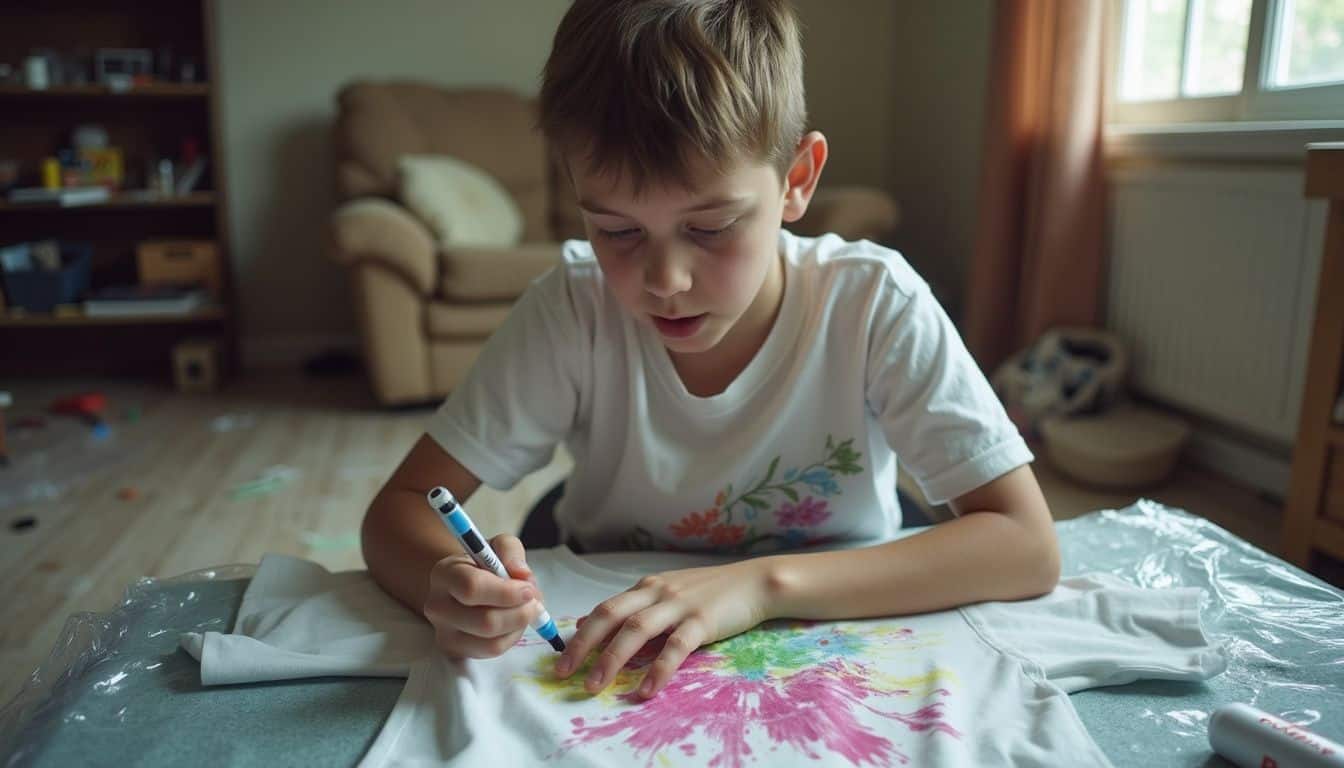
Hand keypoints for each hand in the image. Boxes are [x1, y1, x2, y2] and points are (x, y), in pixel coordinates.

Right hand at [423, 534, 543, 658]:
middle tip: (533, 602)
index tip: (528, 588)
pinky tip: (514, 623)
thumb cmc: (483, 565)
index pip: (472, 587)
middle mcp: (437, 605)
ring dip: (519, 626)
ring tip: (526, 611)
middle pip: (485, 622)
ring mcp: (444, 633)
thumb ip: (511, 552)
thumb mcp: (498, 547)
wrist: (463, 587)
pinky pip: (492, 651)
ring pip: (491, 642)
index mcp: (444, 574)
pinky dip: (512, 638)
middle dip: (519, 613)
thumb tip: (522, 575)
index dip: (506, 592)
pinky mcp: (455, 651)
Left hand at [553, 558, 774, 698]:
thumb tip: (586, 622)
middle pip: (611, 616)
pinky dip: (658, 669)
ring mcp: (679, 605)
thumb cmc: (710, 592)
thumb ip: (631, 608)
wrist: (755, 583)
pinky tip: (646, 689)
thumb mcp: (665, 594)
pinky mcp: (702, 620)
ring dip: (612, 659)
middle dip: (584, 645)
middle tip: (564, 672)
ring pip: (636, 630)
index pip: (605, 609)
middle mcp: (656, 592)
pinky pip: (675, 646)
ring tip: (595, 685)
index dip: (580, 634)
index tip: (561, 658)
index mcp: (646, 587)